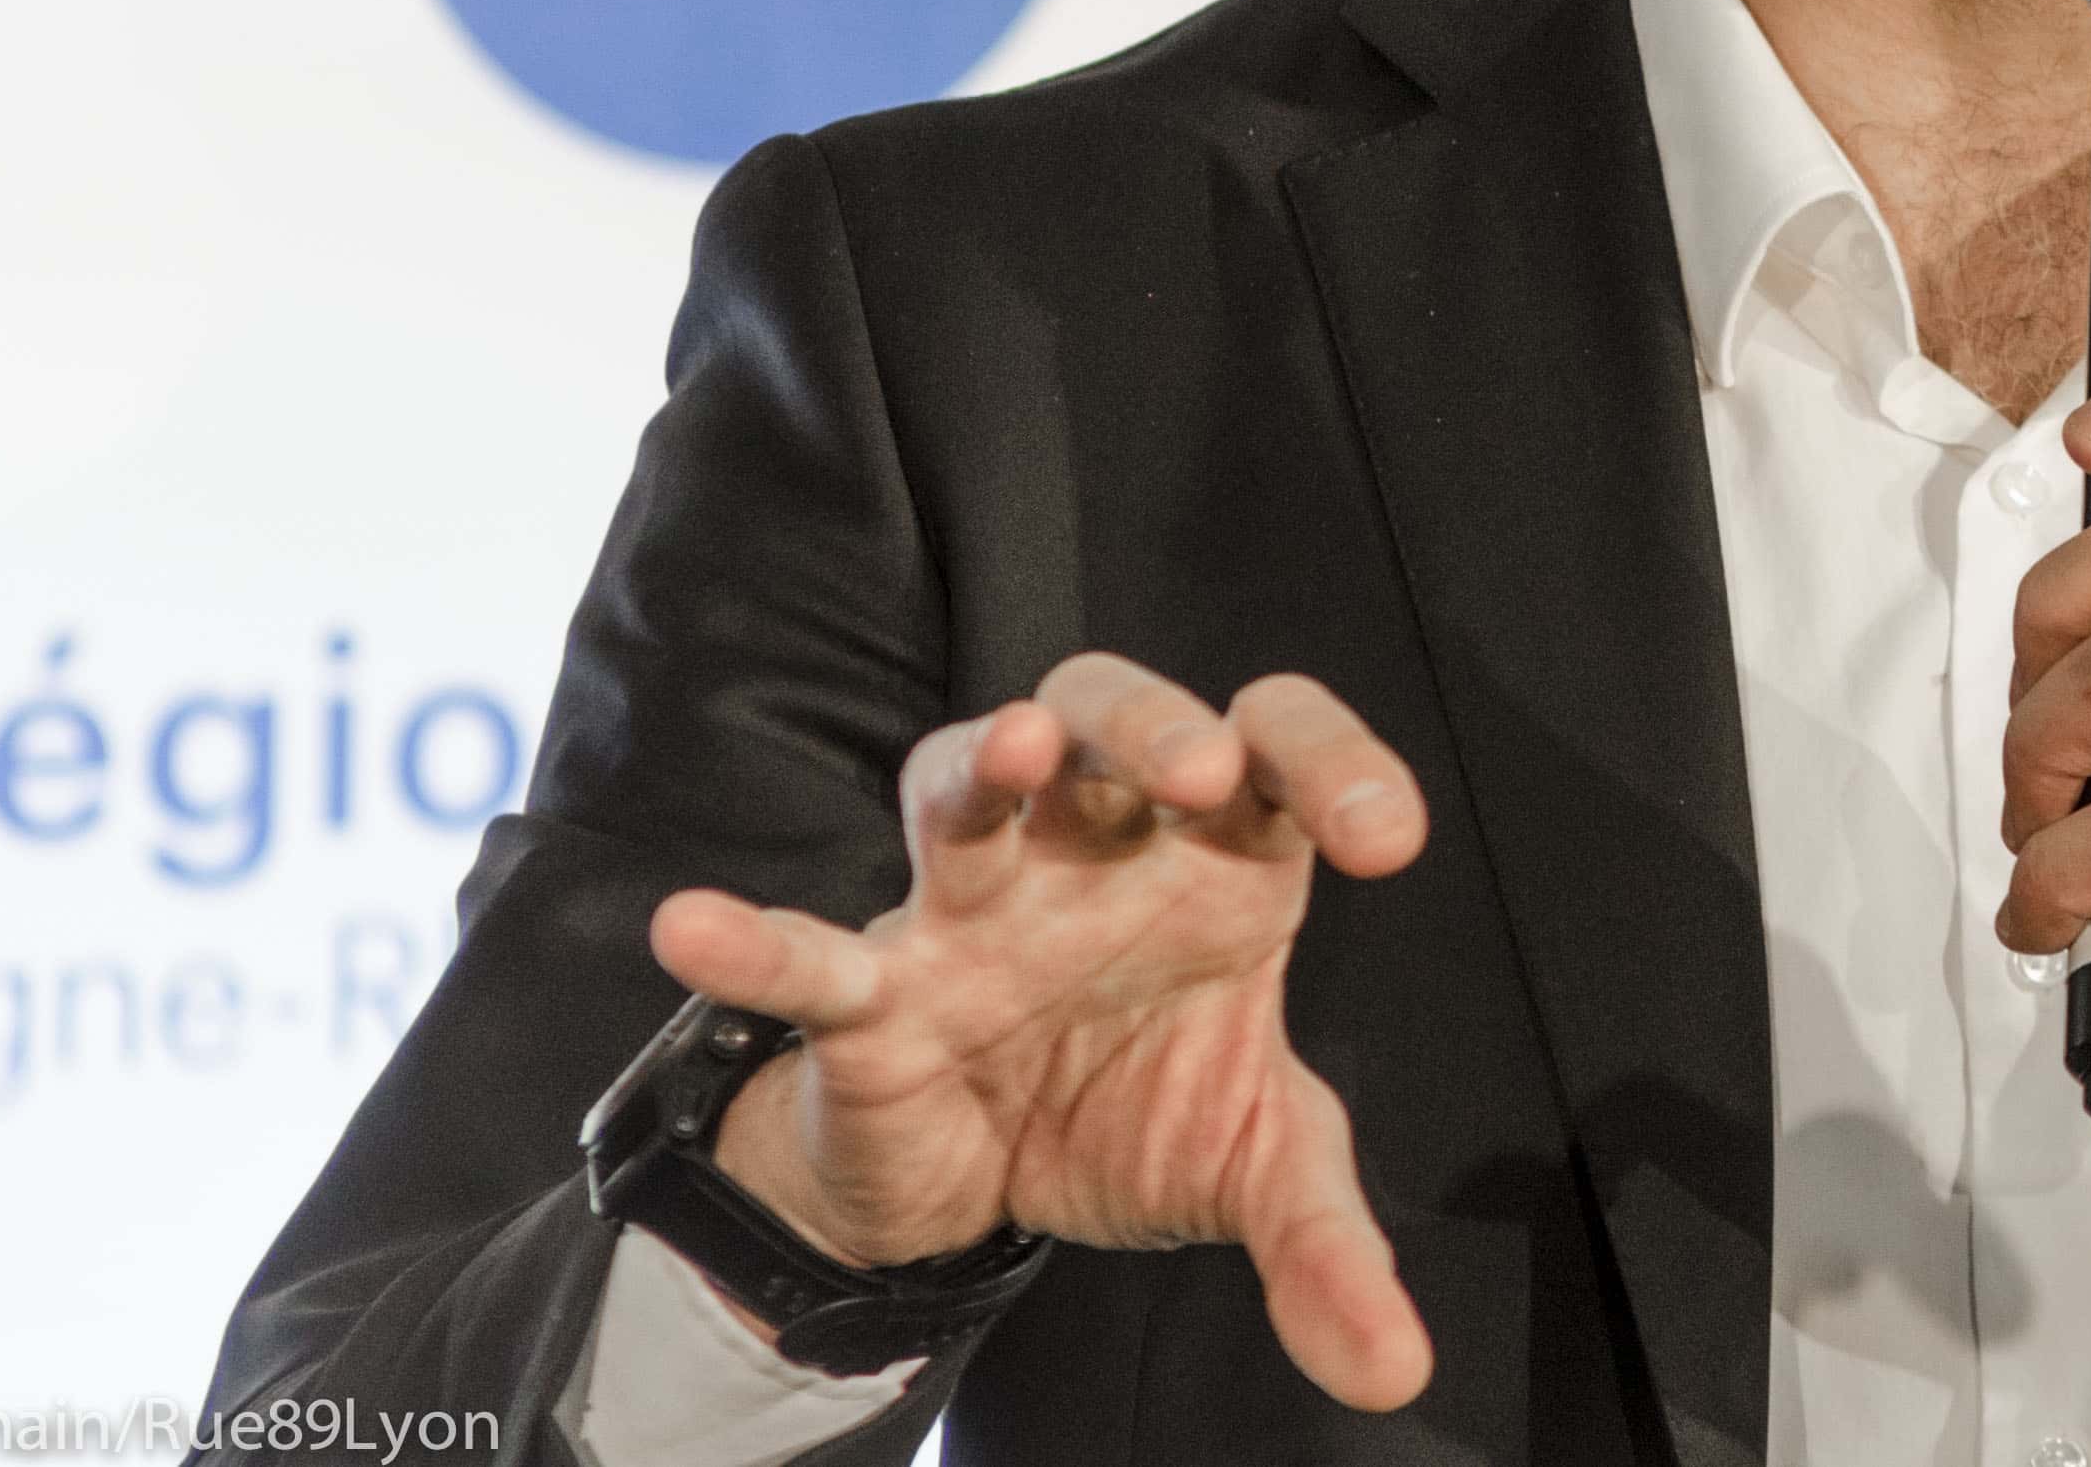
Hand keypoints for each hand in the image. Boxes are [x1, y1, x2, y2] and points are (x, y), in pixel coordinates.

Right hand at [646, 656, 1434, 1409]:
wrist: (988, 1191)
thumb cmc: (1133, 1108)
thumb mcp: (1256, 1170)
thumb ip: (1330, 1248)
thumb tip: (1394, 1369)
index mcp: (1217, 859)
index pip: (1278, 756)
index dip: (1335, 764)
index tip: (1385, 839)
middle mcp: (1097, 850)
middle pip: (1119, 720)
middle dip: (1159, 724)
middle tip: (1206, 772)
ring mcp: (975, 909)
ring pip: (968, 778)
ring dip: (988, 759)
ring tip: (1020, 752)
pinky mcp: (876, 994)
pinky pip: (812, 956)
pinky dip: (757, 943)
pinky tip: (696, 925)